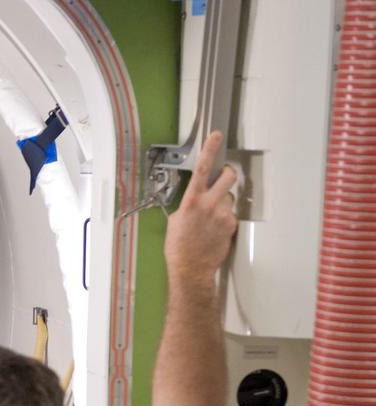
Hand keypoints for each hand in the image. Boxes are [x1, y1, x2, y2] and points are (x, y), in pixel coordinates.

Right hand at [164, 131, 238, 283]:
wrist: (190, 268)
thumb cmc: (179, 247)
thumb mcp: (175, 220)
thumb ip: (188, 205)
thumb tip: (195, 199)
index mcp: (191, 201)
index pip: (202, 168)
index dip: (210, 149)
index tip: (216, 136)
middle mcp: (209, 204)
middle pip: (228, 177)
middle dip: (227, 174)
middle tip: (224, 178)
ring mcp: (223, 214)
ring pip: (229, 198)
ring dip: (223, 203)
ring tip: (211, 219)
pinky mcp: (231, 225)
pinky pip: (230, 214)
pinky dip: (224, 219)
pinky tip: (214, 230)